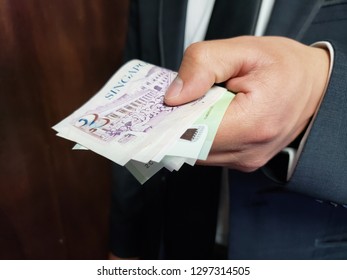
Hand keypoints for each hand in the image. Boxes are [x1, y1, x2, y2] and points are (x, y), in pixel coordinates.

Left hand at [164, 36, 329, 171]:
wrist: (316, 85)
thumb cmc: (287, 68)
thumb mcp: (244, 51)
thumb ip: (203, 66)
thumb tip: (174, 95)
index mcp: (253, 124)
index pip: (193, 134)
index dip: (170, 121)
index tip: (158, 110)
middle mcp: (249, 151)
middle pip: (191, 147)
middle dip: (177, 123)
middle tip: (175, 101)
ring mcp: (247, 160)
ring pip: (198, 152)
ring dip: (189, 130)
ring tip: (196, 105)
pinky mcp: (245, 160)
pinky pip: (210, 152)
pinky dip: (202, 135)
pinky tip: (208, 115)